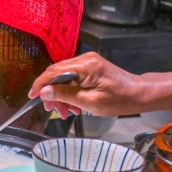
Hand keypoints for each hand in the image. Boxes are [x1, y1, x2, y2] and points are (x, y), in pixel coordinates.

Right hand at [27, 51, 146, 118]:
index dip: (40, 84)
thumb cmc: (119, 100)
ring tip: (65, 112)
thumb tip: (43, 91)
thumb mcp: (90, 101)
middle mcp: (85, 59)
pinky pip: (72, 78)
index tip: (32, 96)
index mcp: (86, 66)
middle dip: (51, 92)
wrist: (139, 94)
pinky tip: (73, 105)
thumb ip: (65, 95)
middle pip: (57, 73)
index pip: (54, 72)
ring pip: (63, 77)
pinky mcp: (90, 67)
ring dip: (61, 94)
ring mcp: (88, 62)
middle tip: (51, 109)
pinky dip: (69, 92)